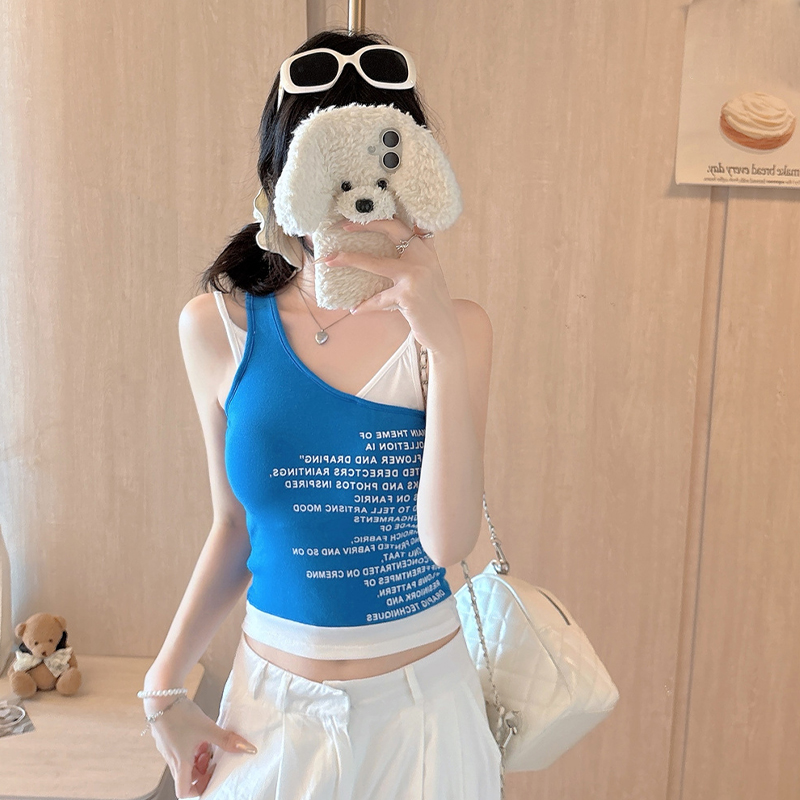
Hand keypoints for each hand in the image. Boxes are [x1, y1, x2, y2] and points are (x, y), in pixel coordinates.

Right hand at [145, 697, 257, 797]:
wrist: (161, 697)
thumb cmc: (181, 716)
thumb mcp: (208, 728)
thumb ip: (227, 740)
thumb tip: (247, 749)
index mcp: (180, 763)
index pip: (184, 791)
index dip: (198, 790)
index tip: (211, 777)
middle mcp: (172, 759)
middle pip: (187, 777)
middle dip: (203, 771)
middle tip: (214, 758)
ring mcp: (169, 748)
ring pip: (185, 762)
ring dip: (198, 758)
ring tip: (209, 744)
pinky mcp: (168, 737)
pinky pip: (181, 749)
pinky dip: (193, 746)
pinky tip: (201, 733)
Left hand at [323, 216, 460, 353]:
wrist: (445, 331)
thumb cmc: (430, 304)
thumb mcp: (428, 276)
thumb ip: (415, 258)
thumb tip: (384, 251)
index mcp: (427, 250)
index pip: (404, 224)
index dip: (382, 217)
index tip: (361, 216)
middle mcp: (424, 258)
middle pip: (392, 230)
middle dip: (365, 225)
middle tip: (343, 226)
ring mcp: (416, 276)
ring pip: (376, 263)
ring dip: (350, 260)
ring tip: (330, 260)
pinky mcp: (409, 295)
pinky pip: (378, 298)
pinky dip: (366, 305)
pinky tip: (356, 309)